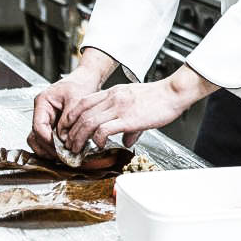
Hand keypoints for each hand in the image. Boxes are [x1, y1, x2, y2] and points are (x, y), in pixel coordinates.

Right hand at [27, 52, 111, 157]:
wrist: (87, 79)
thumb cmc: (81, 83)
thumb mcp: (76, 99)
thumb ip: (68, 119)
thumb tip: (62, 138)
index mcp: (42, 102)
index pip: (38, 126)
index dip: (47, 140)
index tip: (59, 148)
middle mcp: (41, 112)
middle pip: (36, 136)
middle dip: (48, 148)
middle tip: (62, 156)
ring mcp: (46, 119)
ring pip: (39, 140)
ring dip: (49, 150)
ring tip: (64, 156)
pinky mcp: (53, 124)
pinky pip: (49, 139)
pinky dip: (55, 147)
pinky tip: (66, 150)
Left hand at [58, 64, 218, 150]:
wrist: (173, 93)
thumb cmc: (159, 98)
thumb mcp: (138, 104)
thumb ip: (129, 123)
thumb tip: (127, 140)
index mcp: (113, 92)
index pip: (83, 102)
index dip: (71, 116)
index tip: (67, 129)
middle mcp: (112, 98)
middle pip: (81, 113)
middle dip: (70, 131)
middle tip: (68, 143)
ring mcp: (119, 107)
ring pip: (88, 122)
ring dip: (78, 137)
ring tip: (76, 148)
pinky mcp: (127, 118)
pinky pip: (103, 129)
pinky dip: (96, 139)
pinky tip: (98, 146)